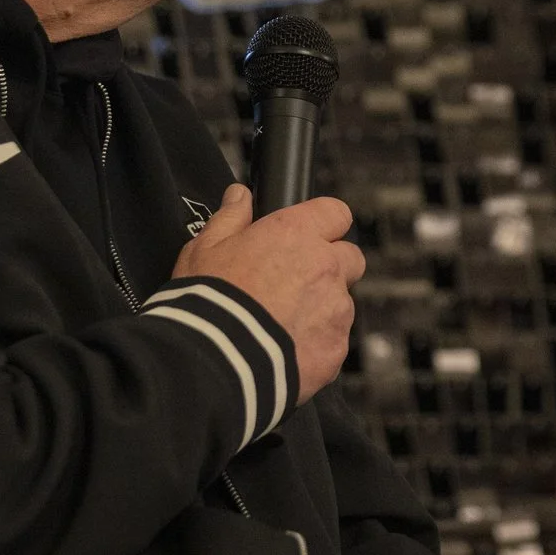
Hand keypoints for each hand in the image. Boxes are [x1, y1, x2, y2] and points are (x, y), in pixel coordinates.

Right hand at [172, 184, 363, 404]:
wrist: (216, 360)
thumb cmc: (209, 300)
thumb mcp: (204, 248)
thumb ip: (229, 217)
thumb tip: (239, 195)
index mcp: (296, 235)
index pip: (336, 213)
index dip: (324, 223)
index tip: (310, 235)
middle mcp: (325, 268)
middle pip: (350, 258)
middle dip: (331, 267)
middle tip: (295, 283)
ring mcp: (335, 310)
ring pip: (342, 303)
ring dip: (322, 309)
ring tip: (281, 324)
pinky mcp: (336, 349)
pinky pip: (334, 341)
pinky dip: (316, 344)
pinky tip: (285, 350)